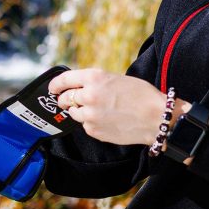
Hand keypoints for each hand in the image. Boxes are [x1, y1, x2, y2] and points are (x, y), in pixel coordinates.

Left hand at [47, 68, 190, 146]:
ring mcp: (89, 115)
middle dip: (64, 100)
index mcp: (94, 78)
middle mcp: (88, 96)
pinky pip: (86, 126)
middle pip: (65, 98)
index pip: (64, 80)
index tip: (52, 88)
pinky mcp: (94, 130)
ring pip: (74, 113)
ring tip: (96, 111)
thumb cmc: (142, 95)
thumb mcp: (117, 79)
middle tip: (67, 101)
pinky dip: (92, 123)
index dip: (55, 84)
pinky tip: (107, 120)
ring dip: (79, 111)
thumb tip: (81, 88)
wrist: (156, 117)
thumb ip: (97, 83)